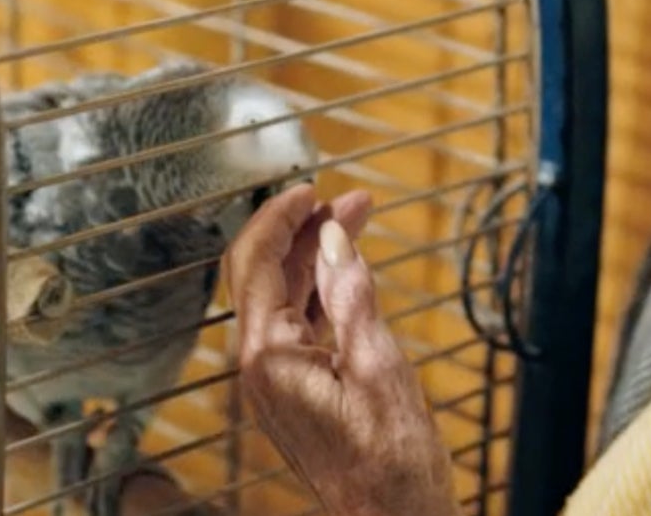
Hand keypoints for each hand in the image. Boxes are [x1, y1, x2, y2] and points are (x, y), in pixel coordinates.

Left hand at [226, 184, 459, 515]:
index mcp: (270, 359)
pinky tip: (347, 270)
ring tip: (354, 221)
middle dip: (300, 231)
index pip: (259, 266)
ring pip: (283, 297)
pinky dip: (321, 288)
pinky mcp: (296, 389)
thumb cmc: (391, 461)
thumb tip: (334, 239)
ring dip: (314, 256)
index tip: (310, 189)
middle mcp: (262, 368)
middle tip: (343, 201)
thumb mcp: (379, 365)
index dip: (281, 219)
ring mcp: (277, 380)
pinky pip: (298, 323)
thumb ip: (351, 296)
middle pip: (264, 276)